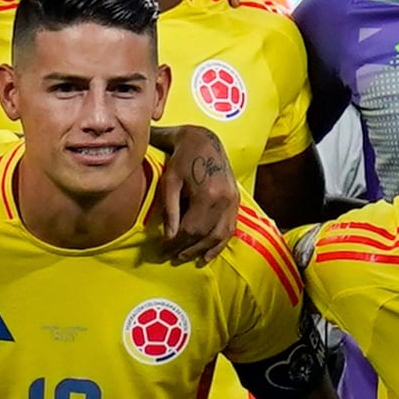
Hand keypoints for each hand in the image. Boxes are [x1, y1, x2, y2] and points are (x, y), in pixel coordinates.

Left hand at [155, 123, 240, 265]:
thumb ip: (170, 210)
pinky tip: (207, 255)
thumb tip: (169, 238)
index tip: (161, 251)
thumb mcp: (170, 182)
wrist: (203, 140)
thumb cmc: (181, 159)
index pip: (191, 229)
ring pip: (219, 235)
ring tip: (184, 258)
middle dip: (186, 248)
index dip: (175, 243)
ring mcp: (233, 201)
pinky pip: (230, 229)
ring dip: (202, 250)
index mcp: (208, 194)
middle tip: (169, 257)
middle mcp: (225, 200)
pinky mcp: (236, 200)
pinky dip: (219, 244)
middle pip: (204, 234)